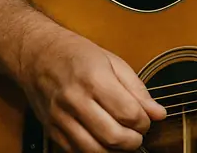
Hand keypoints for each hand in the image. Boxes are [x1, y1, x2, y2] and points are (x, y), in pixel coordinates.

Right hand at [16, 25, 166, 151]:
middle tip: (138, 133)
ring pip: (94, 150)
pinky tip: (104, 141)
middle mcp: (75, 100)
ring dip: (115, 150)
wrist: (37, 54)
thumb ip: (137, 90)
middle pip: (113, 136)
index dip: (144, 122)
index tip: (147, 120)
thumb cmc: (77, 54)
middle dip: (134, 140)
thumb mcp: (114, 62)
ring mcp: (60, 117)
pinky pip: (76, 151)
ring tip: (123, 139)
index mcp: (95, 79)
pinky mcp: (51, 129)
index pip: (128, 113)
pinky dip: (95, 151)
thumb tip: (158, 113)